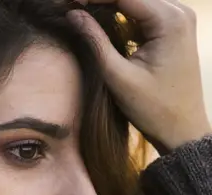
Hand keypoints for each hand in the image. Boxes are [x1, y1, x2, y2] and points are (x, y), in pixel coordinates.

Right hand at [68, 0, 211, 151]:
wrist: (181, 128)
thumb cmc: (153, 108)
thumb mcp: (117, 75)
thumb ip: (95, 40)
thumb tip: (73, 14)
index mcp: (169, 21)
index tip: (67, 1)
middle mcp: (179, 13)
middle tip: (70, 5)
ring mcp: (178, 18)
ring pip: (136, 1)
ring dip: (109, 4)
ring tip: (80, 9)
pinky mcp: (173, 27)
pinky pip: (142, 11)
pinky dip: (120, 12)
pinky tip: (98, 17)